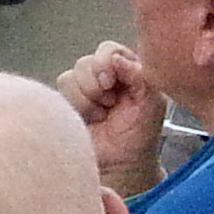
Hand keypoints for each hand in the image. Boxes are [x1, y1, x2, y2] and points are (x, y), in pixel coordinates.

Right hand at [57, 40, 168, 191]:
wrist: (123, 163)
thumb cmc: (141, 134)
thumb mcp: (152, 102)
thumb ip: (139, 74)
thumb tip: (116, 58)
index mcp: (126, 69)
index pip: (108, 49)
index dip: (105, 62)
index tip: (111, 82)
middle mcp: (103, 76)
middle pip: (85, 63)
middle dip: (96, 86)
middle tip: (110, 104)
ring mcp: (83, 90)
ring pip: (69, 78)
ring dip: (87, 100)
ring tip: (101, 115)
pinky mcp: (67, 103)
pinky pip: (60, 93)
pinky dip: (77, 107)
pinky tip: (90, 120)